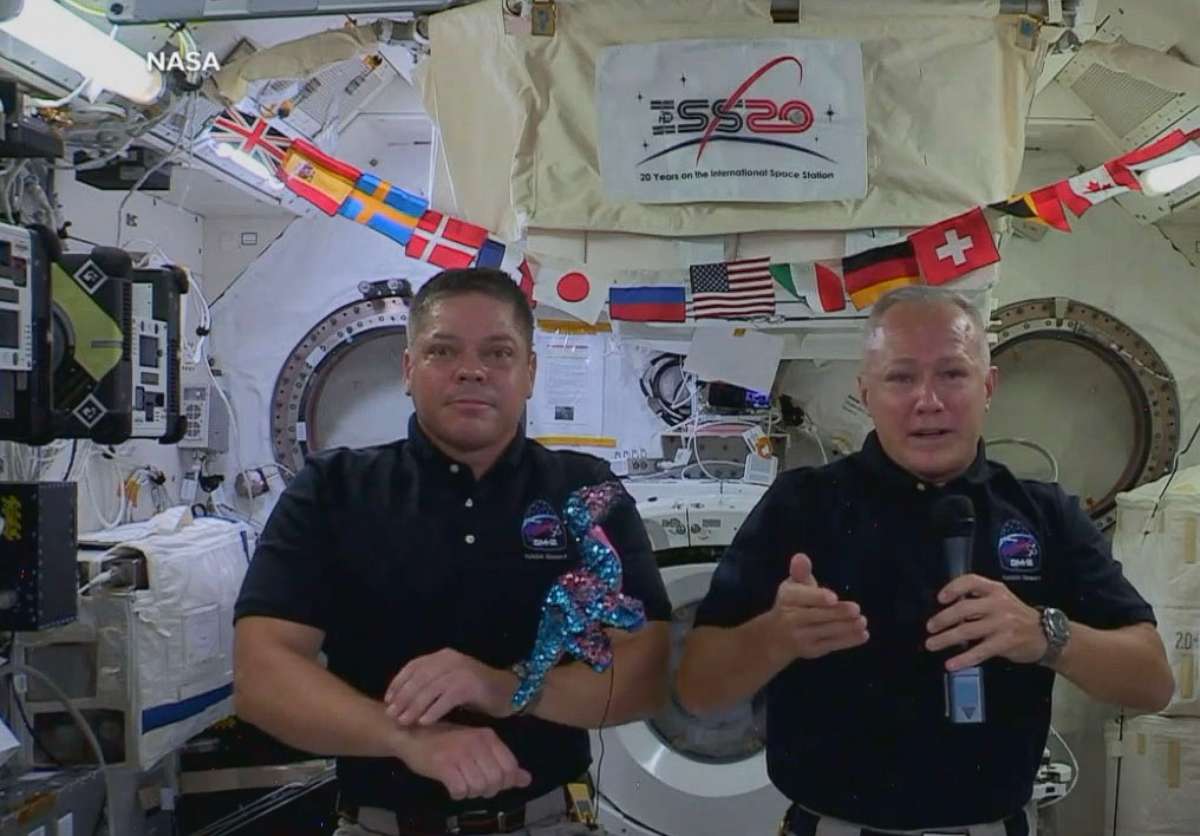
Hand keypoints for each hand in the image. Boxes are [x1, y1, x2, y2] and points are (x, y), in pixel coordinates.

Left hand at [385, 649, 518, 724]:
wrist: (509, 692)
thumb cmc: (477, 691)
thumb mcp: (450, 682)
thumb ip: (431, 685)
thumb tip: (403, 698)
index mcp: (443, 656)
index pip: (413, 666)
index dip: (398, 683)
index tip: (388, 700)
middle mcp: (450, 659)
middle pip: (419, 678)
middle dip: (403, 697)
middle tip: (392, 714)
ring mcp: (461, 671)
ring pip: (430, 689)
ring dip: (415, 706)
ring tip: (405, 721)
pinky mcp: (471, 685)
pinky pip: (446, 699)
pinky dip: (434, 711)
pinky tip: (425, 722)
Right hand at [394, 723, 531, 799]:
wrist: (413, 734)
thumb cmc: (447, 742)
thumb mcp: (478, 748)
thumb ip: (503, 763)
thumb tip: (527, 780)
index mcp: (488, 736)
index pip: (510, 767)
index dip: (504, 782)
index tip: (490, 782)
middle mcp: (476, 742)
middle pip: (495, 781)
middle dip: (487, 790)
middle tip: (474, 786)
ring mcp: (460, 752)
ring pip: (478, 787)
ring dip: (471, 793)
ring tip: (462, 785)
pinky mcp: (443, 764)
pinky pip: (460, 790)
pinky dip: (457, 794)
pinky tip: (452, 787)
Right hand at [768, 553, 868, 662]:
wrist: (774, 637)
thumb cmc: (791, 604)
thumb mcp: (793, 585)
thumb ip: (801, 572)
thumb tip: (801, 557)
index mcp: (787, 598)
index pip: (802, 597)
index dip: (817, 597)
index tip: (833, 597)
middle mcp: (790, 619)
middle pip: (816, 615)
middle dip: (837, 613)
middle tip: (856, 610)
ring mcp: (800, 637)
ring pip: (826, 631)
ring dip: (846, 627)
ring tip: (862, 622)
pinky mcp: (811, 651)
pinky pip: (831, 645)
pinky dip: (848, 641)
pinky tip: (862, 635)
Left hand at [925, 574, 1047, 669]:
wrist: (1048, 635)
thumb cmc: (1018, 617)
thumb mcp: (1002, 600)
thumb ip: (979, 601)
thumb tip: (948, 610)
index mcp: (995, 590)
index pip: (971, 581)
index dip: (953, 588)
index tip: (940, 598)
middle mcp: (998, 604)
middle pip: (964, 608)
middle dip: (943, 619)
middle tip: (930, 627)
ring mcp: (1002, 624)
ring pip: (967, 630)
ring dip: (946, 639)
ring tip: (932, 644)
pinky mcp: (1005, 643)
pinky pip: (979, 651)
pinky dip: (963, 659)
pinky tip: (951, 664)